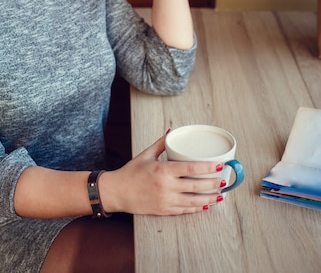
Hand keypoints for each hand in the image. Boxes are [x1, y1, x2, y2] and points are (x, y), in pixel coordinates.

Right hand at [100, 133, 225, 215]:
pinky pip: (184, 210)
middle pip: (196, 186)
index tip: (218, 166)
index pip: (190, 168)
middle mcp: (166, 186)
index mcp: (163, 170)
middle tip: (225, 180)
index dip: (207, 168)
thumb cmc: (131, 172)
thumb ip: (160, 143)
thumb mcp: (146, 154)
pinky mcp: (164, 211)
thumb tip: (171, 131)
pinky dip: (196, 208)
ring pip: (193, 201)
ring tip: (220, 195)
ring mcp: (166, 200)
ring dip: (209, 198)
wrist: (117, 192)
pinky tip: (205, 204)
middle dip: (213, 184)